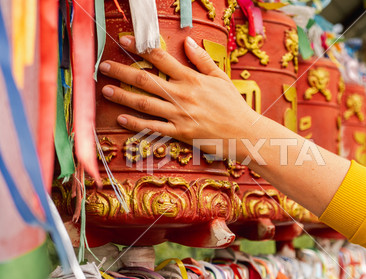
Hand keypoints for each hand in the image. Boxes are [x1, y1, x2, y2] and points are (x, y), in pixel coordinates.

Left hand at [99, 35, 263, 160]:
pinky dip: (136, 123)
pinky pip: (153, 127)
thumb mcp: (221, 78)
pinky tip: (121, 118)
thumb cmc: (233, 105)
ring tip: (105, 90)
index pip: (161, 58)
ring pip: (145, 103)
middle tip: (103, 66)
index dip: (140, 47)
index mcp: (192, 78)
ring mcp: (179, 114)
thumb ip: (202, 59)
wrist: (244, 133)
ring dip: (123, 96)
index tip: (125, 40)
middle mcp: (182, 95)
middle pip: (146, 80)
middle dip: (122, 71)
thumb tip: (188, 41)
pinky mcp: (179, 132)